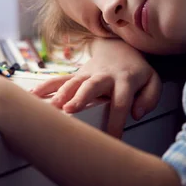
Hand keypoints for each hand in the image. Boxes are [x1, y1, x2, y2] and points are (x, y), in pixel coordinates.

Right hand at [30, 39, 160, 137]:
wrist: (119, 47)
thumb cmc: (136, 71)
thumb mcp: (152, 81)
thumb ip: (150, 98)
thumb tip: (137, 114)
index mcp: (124, 79)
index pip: (121, 102)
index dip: (116, 121)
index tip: (112, 138)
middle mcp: (103, 75)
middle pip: (92, 86)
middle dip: (80, 97)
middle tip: (69, 110)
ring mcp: (87, 74)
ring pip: (72, 82)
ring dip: (60, 93)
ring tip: (50, 106)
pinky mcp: (76, 74)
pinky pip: (60, 79)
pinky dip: (46, 86)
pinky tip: (32, 95)